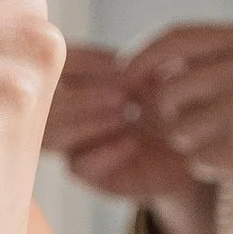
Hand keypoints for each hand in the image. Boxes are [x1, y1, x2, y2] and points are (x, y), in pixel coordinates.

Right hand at [46, 43, 210, 233]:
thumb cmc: (164, 105)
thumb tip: (131, 66)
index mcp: (75, 76)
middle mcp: (64, 108)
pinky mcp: (84, 171)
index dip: (88, 62)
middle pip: (50, 101)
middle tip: (121, 93)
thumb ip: (141, 71)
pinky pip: (79, 165)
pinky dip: (104, 152)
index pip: (64, 64)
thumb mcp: (157, 82)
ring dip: (89, 122)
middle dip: (86, 95)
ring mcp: (69, 140)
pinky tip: (131, 142)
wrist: (182, 149)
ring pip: (56, 133)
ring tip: (124, 115)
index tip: (120, 63)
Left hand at [121, 22, 232, 233]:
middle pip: (167, 89)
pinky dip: (210, 168)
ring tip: (228, 146)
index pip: (176, 36)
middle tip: (188, 131)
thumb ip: (206, 68)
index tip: (123, 79)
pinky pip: (197, 160)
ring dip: (191, 146)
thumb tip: (132, 75)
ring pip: (178, 129)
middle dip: (165, 117)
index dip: (140, 59)